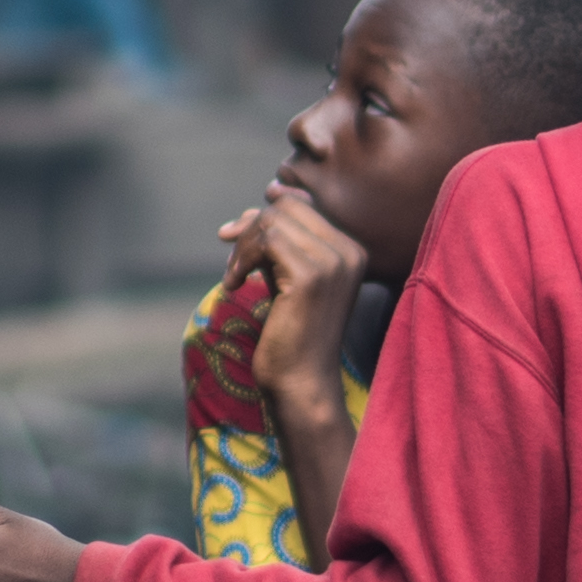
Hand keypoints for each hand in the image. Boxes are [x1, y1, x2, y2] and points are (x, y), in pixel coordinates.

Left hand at [223, 197, 367, 404]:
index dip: (262, 217)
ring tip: (234, 277)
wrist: (301, 382)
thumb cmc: (291, 334)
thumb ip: (282, 241)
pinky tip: (234, 285)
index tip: (232, 238)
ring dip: (242, 247)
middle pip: (286, 208)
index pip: (300, 207)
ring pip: (272, 221)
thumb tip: (264, 198)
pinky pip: (265, 241)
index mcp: (351, 251)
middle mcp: (349, 252)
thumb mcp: (287, 276)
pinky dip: (241, 259)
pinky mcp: (311, 276)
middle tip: (231, 263)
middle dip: (250, 228)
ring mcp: (333, 262)